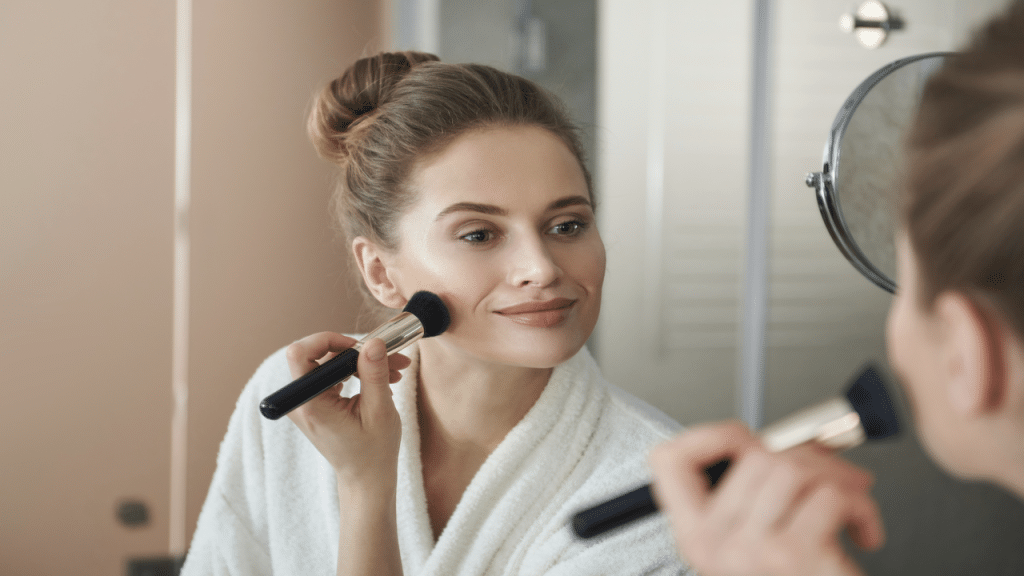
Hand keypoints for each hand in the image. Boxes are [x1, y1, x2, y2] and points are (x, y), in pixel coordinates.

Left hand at [285, 333, 411, 487]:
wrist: (366, 479)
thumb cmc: (373, 453)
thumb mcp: (380, 412)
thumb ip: (374, 374)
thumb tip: (372, 342)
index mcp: (311, 404)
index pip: (300, 354)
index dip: (328, 341)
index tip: (358, 347)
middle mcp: (302, 402)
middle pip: (319, 356)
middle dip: (356, 352)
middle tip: (389, 357)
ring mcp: (307, 403)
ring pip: (329, 364)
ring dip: (362, 362)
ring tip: (394, 370)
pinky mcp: (316, 404)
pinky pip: (332, 376)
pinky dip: (357, 372)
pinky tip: (382, 380)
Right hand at [649, 421, 883, 575]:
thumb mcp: (751, 551)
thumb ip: (748, 500)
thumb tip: (782, 445)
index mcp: (695, 537)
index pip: (669, 460)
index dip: (708, 436)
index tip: (743, 439)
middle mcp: (715, 545)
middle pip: (755, 456)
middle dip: (807, 455)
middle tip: (830, 474)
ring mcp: (752, 550)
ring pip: (794, 467)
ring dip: (837, 479)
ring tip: (851, 503)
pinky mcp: (795, 556)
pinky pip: (831, 496)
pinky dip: (862, 508)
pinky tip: (862, 530)